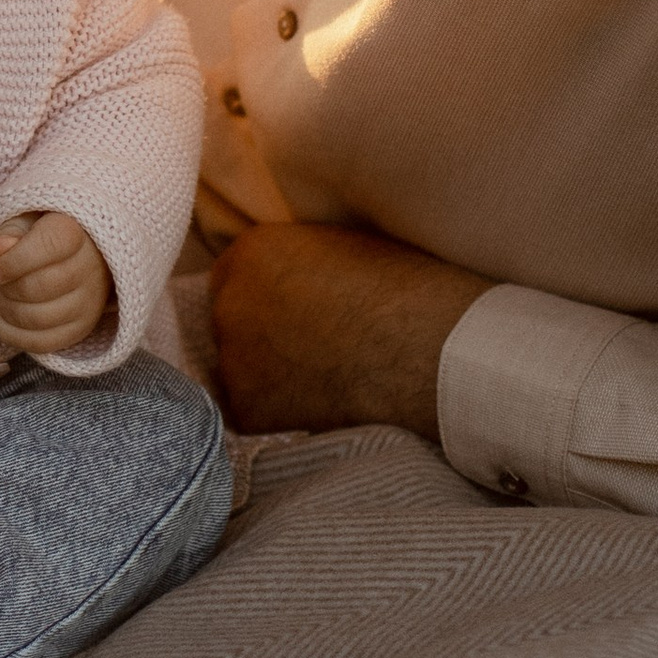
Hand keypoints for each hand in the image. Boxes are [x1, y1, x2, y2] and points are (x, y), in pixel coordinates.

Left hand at [0, 208, 111, 355]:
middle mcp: (90, 269)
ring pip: (39, 319)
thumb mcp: (24, 223)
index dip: (12, 261)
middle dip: (7, 287)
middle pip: (40, 287)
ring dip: (7, 310)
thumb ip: (9, 232)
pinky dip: (10, 334)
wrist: (77, 256)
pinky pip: (42, 343)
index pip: (47, 246)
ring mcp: (89, 303)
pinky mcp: (80, 328)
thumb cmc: (43, 237)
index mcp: (76, 234)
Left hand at [208, 217, 492, 437]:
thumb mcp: (344, 246)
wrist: (428, 352)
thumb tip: (296, 276)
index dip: (271, 293)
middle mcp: (228, 303)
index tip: (299, 308)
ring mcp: (232, 359)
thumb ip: (302, 259)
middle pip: (234, 319)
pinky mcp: (247, 410)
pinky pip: (256, 411)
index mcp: (252, 252)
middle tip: (315, 345)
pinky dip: (281, 412)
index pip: (238, 273)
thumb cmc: (407, 290)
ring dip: (271, 373)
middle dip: (265, 331)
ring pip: (242, 368)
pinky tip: (323, 404)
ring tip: (325, 376)